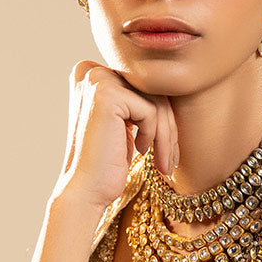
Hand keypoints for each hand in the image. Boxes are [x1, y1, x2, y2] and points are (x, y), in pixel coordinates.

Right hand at [55, 60, 178, 212]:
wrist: (85, 191)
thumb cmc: (106, 163)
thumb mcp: (123, 123)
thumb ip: (137, 99)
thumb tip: (175, 84)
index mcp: (91, 73)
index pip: (143, 86)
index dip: (160, 117)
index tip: (166, 146)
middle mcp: (90, 71)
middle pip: (151, 91)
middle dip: (167, 128)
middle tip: (171, 158)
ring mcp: (97, 80)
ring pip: (155, 102)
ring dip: (166, 136)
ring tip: (164, 162)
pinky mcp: (107, 94)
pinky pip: (151, 111)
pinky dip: (153, 136)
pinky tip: (139, 150)